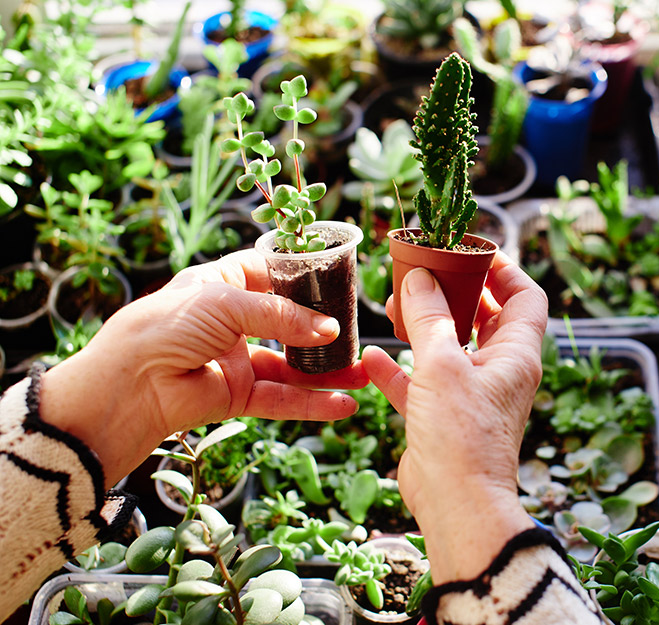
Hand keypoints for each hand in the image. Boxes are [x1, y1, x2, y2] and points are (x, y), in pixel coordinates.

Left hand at [40, 250, 368, 486]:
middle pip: (286, 322)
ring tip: (363, 372)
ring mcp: (235, 360)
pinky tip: (344, 404)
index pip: (265, 272)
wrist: (129, 384)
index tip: (332, 279)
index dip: (296, 274)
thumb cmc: (165, 326)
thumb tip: (328, 330)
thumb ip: (281, 315)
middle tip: (355, 330)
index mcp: (219, 286)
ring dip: (327, 370)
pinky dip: (313, 402)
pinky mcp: (237, 396)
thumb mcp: (226, 303)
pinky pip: (283, 399)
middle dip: (321, 327)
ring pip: (291, 366)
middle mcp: (230, 322)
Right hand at [362, 252, 547, 581]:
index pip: (525, 297)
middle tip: (423, 272)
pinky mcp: (444, 418)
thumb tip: (418, 276)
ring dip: (423, 326)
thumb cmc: (462, 436)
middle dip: (453, 293)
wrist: (456, 506)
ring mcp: (471, 395)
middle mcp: (499, 372)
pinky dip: (400, 369)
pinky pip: (422, 383)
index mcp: (516, 354)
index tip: (472, 250)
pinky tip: (373, 356)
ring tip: (393, 304)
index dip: (504, 269)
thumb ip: (428, 317)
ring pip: (450, 348)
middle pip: (483, 317)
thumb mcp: (442, 365)